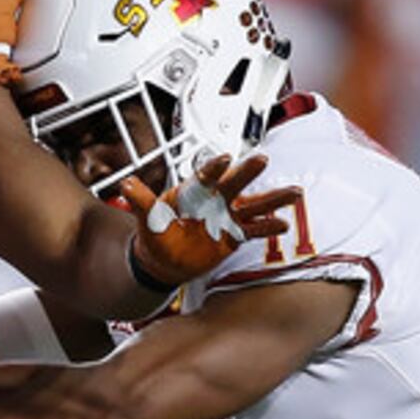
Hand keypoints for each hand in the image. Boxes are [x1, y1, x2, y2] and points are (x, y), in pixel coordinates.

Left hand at [124, 154, 296, 286]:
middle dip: (247, 172)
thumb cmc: (157, 232)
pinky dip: (268, 227)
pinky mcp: (234, 234)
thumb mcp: (146, 217)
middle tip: (261, 159)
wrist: (164, 258)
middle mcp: (214, 199)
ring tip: (294, 192)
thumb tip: (125, 185)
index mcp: (194, 190)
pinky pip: (254, 229)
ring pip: (254, 204)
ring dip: (273, 199)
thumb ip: (141, 201)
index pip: (205, 175)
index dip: (214, 168)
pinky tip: (283, 224)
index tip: (224, 159)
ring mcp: (227, 215)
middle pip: (234, 183)